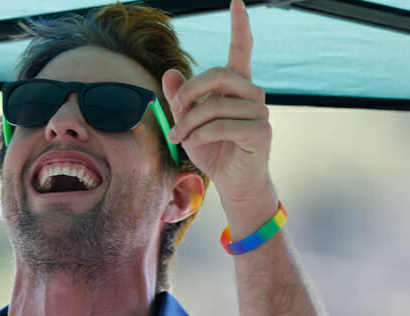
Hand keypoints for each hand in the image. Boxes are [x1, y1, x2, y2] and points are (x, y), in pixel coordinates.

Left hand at [162, 0, 272, 210]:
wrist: (232, 183)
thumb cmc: (213, 151)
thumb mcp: (188, 123)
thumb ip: (180, 99)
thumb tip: (169, 72)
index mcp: (237, 87)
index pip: (241, 50)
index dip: (240, 26)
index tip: (236, 1)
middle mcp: (253, 94)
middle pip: (218, 74)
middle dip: (188, 92)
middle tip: (172, 112)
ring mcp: (261, 113)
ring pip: (215, 105)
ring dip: (188, 123)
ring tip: (177, 138)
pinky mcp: (261, 133)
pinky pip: (222, 126)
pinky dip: (200, 135)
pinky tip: (192, 144)